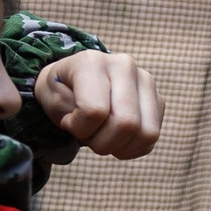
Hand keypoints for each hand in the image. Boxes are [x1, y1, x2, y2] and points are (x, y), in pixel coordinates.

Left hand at [35, 51, 163, 158]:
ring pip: (146, 133)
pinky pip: (151, 138)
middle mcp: (124, 65)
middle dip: (102, 143)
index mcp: (92, 62)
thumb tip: (102, 120)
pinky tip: (117, 138)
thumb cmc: (61, 93)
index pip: (95, 111)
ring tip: (104, 138)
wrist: (74, 84)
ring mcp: (145, 81)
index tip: (69, 122)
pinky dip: (132, 148)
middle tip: (88, 136)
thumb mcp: (53, 101)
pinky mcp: (157, 98)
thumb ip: (73, 113)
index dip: (80, 129)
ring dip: (120, 147)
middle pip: (126, 123)